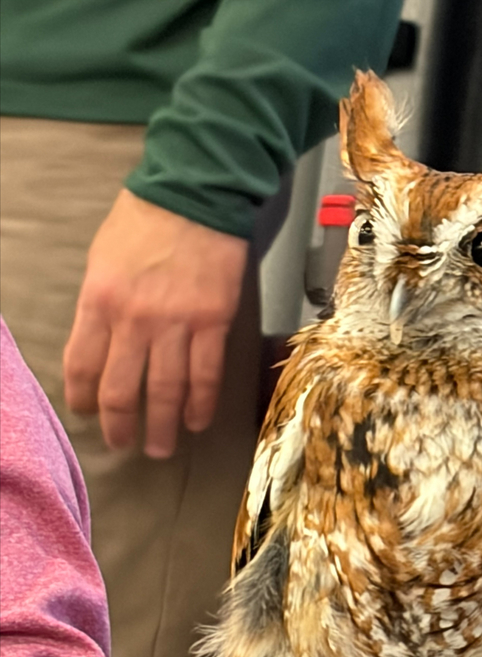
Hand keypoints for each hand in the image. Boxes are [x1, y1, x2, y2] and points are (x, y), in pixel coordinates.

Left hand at [63, 189, 247, 457]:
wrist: (195, 195)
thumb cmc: (143, 222)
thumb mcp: (101, 260)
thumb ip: (99, 306)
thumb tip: (102, 348)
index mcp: (98, 301)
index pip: (82, 366)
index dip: (82, 398)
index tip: (86, 413)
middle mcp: (134, 320)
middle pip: (121, 389)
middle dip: (120, 425)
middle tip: (123, 444)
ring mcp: (176, 325)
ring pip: (165, 391)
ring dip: (161, 427)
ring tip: (159, 448)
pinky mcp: (212, 324)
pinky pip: (205, 376)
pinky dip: (200, 405)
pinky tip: (196, 422)